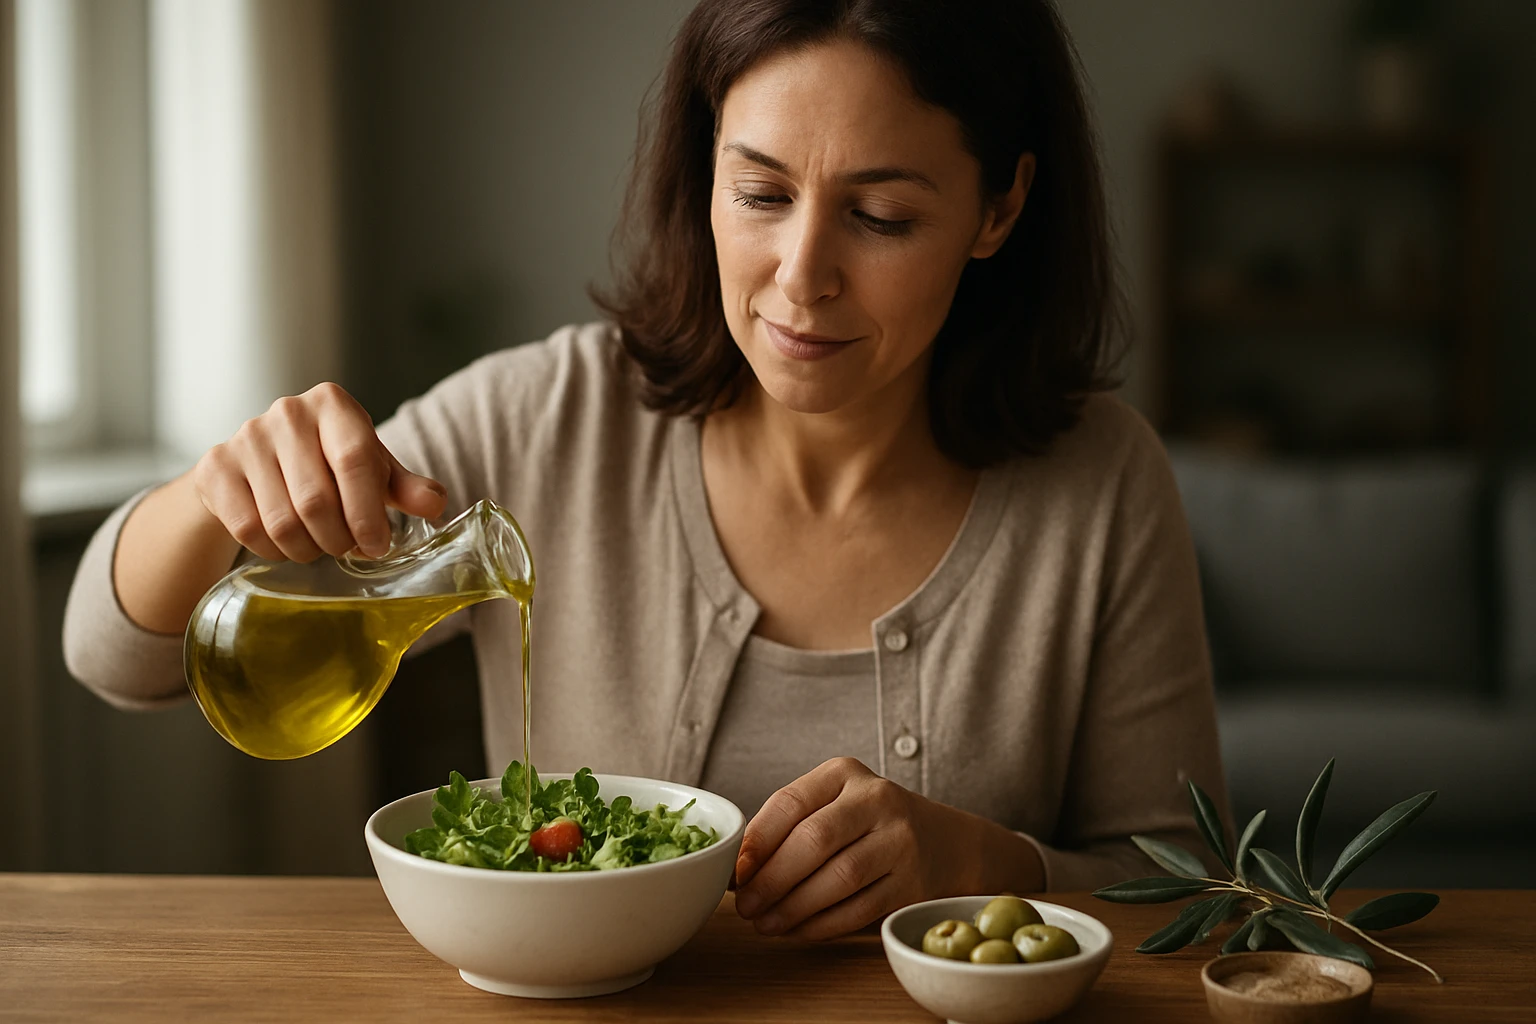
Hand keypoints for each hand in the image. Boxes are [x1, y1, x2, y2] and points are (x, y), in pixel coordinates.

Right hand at [191, 382, 445, 561]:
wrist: (257, 464)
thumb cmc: (328, 464)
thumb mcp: (372, 469)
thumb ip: (405, 486)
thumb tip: (434, 503)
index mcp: (334, 405)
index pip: (355, 460)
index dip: (368, 513)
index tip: (376, 546)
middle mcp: (288, 412)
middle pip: (316, 499)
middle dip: (338, 539)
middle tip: (347, 549)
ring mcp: (246, 437)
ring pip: (282, 520)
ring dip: (307, 549)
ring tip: (319, 547)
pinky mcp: (216, 467)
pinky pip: (249, 528)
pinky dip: (273, 550)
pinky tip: (286, 544)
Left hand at [732, 757, 1045, 939]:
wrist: (945, 843)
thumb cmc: (868, 823)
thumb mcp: (833, 803)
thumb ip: (788, 826)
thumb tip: (736, 871)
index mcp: (845, 773)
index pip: (790, 802)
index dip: (757, 841)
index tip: (735, 872)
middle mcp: (877, 800)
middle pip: (814, 841)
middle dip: (771, 880)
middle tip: (746, 906)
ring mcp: (900, 841)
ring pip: (838, 879)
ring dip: (794, 908)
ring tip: (766, 924)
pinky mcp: (913, 883)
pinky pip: (858, 910)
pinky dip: (821, 925)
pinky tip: (797, 930)